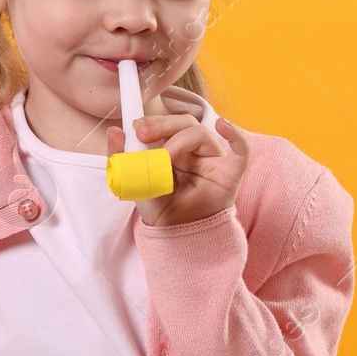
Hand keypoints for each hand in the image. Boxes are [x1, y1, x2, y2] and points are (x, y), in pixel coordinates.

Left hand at [108, 113, 250, 226]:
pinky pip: (242, 150)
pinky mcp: (231, 173)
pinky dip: (235, 135)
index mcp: (175, 150)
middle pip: (185, 123)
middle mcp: (196, 152)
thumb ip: (123, 158)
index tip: (136, 126)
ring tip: (165, 158)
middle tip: (143, 134)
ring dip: (179, 140)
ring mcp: (214, 161)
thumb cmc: (161, 209)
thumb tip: (114, 131)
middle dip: (162, 124)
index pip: (169, 124)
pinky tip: (223, 125)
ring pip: (202, 133)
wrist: (176, 236)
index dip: (155, 120)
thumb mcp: (135, 182)